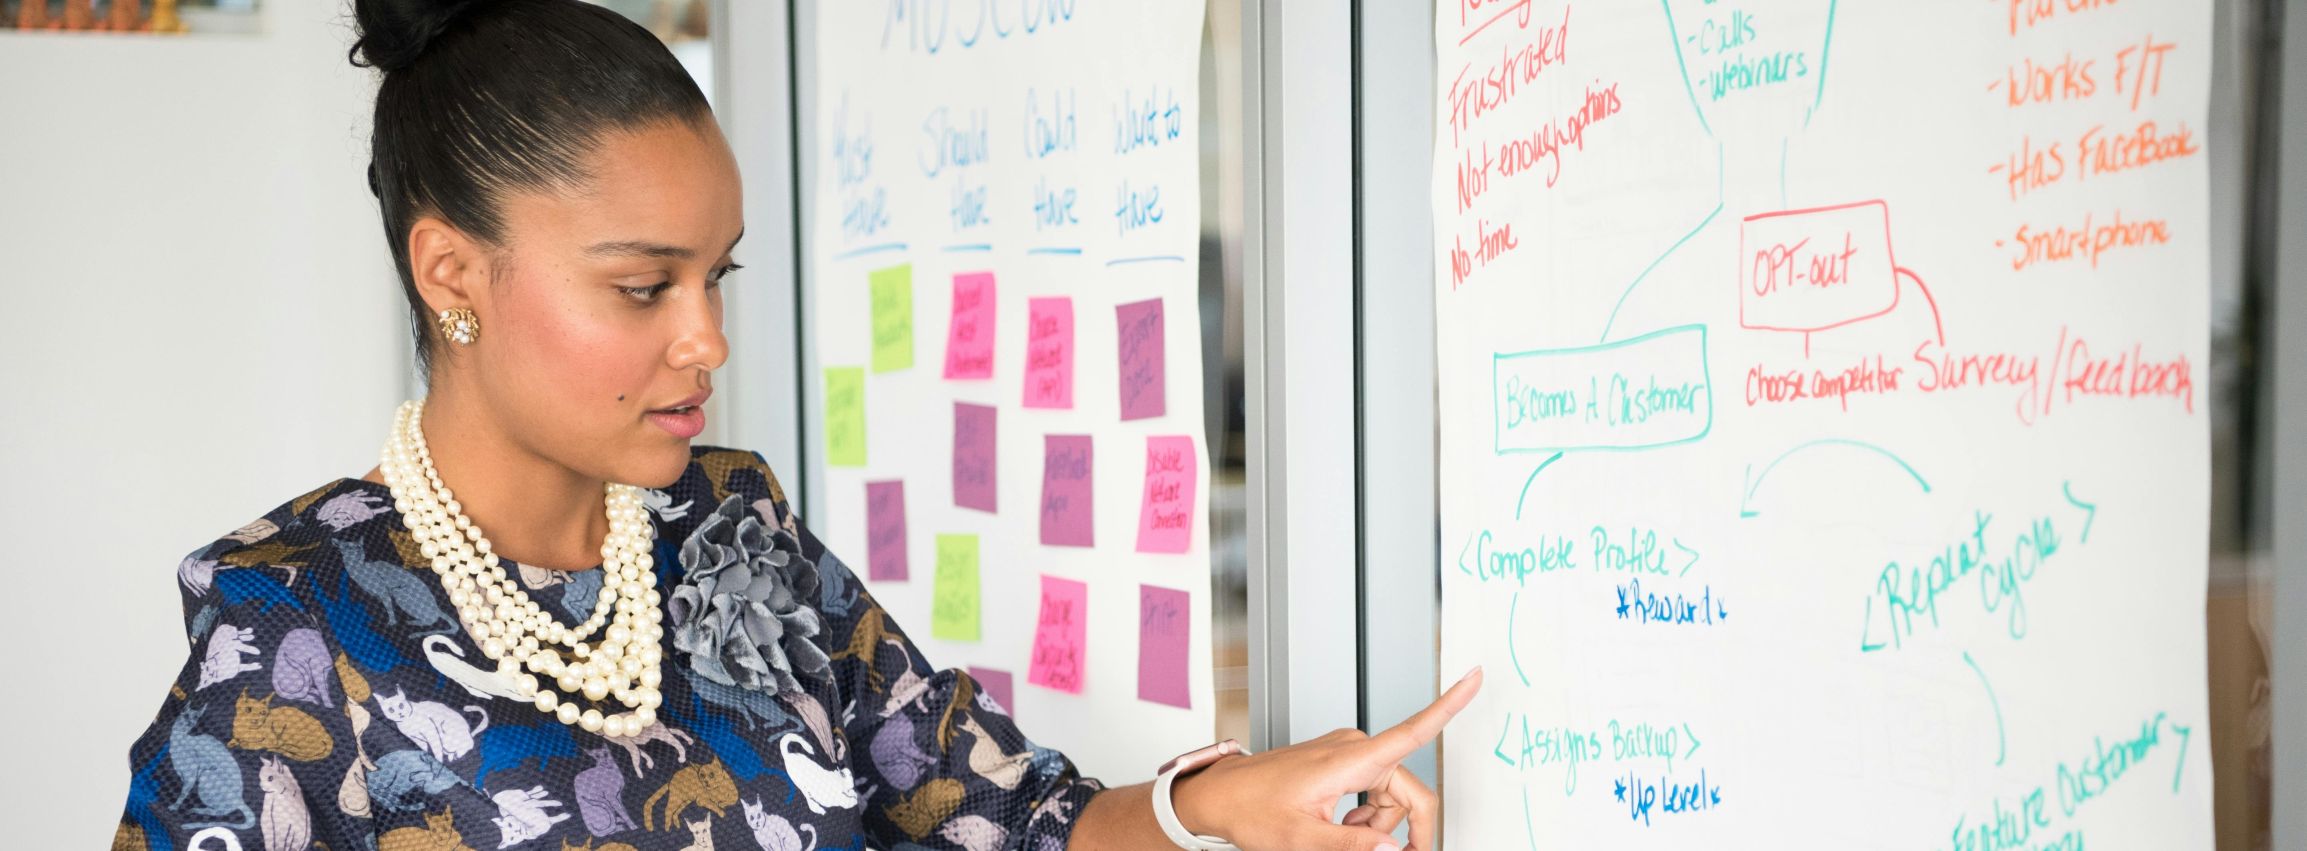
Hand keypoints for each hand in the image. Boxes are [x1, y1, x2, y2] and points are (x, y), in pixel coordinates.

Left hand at [1172, 667, 1483, 850]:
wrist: (1221, 795)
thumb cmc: (1251, 809)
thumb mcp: (1302, 839)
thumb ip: (1353, 846)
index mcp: (1351, 759)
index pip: (1413, 730)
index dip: (1450, 704)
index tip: (1476, 677)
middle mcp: (1354, 748)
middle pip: (1408, 791)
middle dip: (1405, 829)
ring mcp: (1347, 753)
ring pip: (1391, 796)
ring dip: (1378, 825)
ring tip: (1339, 837)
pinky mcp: (1341, 761)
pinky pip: (1373, 791)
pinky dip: (1365, 815)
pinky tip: (1339, 826)